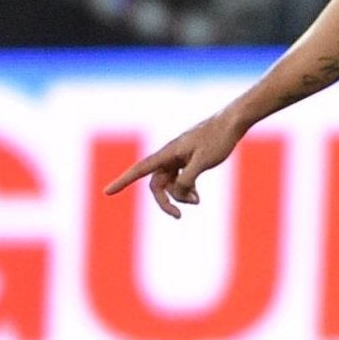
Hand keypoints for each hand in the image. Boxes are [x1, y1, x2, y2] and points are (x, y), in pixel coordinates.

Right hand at [102, 110, 246, 218]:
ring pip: (170, 184)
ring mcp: (178, 158)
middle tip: (178, 216)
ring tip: (197, 200)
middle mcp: (169, 155)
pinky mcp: (188, 160)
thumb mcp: (203, 162)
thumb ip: (187, 180)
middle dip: (165, 201)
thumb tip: (178, 193)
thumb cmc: (218, 139)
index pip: (139, 170)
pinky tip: (197, 196)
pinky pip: (180, 180)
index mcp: (167, 153)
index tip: (106, 192)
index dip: (122, 181)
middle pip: (157, 184)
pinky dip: (187, 189)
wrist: (232, 123)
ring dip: (180, 196)